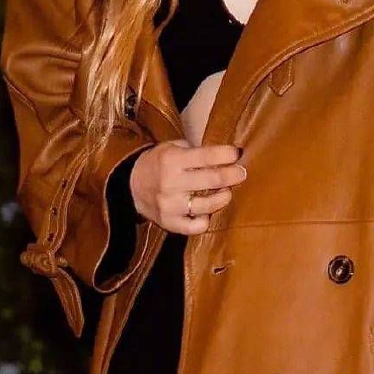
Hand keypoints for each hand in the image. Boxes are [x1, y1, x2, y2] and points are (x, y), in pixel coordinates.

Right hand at [129, 140, 246, 234]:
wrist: (131, 186)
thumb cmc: (159, 163)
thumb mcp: (172, 147)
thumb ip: (196, 151)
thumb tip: (227, 155)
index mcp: (172, 160)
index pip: (207, 156)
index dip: (227, 154)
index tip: (238, 153)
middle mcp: (171, 183)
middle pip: (213, 180)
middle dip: (233, 175)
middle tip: (242, 172)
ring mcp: (170, 205)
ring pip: (208, 205)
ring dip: (224, 197)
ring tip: (227, 192)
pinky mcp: (169, 223)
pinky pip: (196, 226)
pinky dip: (205, 219)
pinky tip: (207, 211)